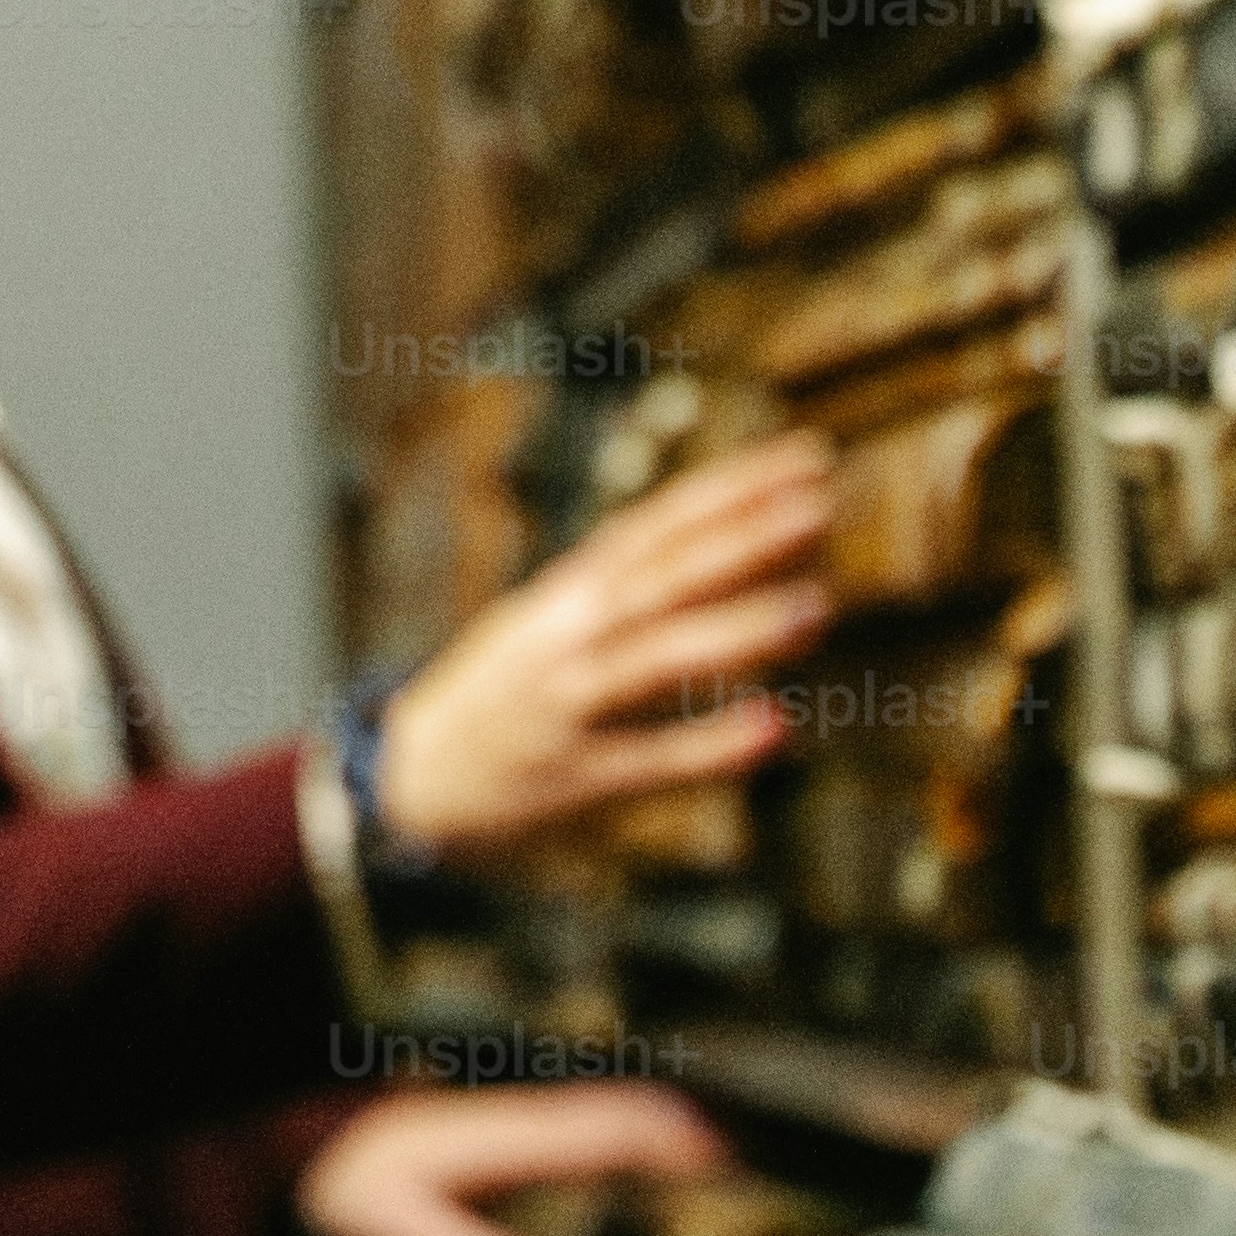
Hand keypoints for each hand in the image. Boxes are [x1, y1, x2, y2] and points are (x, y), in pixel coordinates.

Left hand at [296, 1078, 729, 1235]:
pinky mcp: (509, 1142)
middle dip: (685, 1133)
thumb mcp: (402, 1234)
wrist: (303, 1151)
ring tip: (716, 1167)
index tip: (720, 1153)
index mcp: (509, 1140)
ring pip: (607, 1119)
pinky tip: (643, 1170)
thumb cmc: (349, 1190)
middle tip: (745, 1166)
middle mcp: (523, 1124)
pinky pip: (584, 1133)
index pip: (606, 1128)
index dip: (668, 1139)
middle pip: (623, 1115)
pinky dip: (627, 1144)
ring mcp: (518, 1128)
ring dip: (661, 1135)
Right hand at [375, 437, 836, 861]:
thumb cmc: (510, 688)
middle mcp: (570, 635)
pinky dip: (710, 744)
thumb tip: (736, 537)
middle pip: (665, 577)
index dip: (733, 488)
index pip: (662, 523)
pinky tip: (775, 727)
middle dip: (744, 540)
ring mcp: (568, 703)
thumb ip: (634, 581)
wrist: (411, 774)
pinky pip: (649, 760)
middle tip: (823, 508)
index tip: (808, 459)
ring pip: (659, 658)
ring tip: (817, 608)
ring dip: (738, 631)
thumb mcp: (556, 614)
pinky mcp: (573, 776)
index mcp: (573, 590)